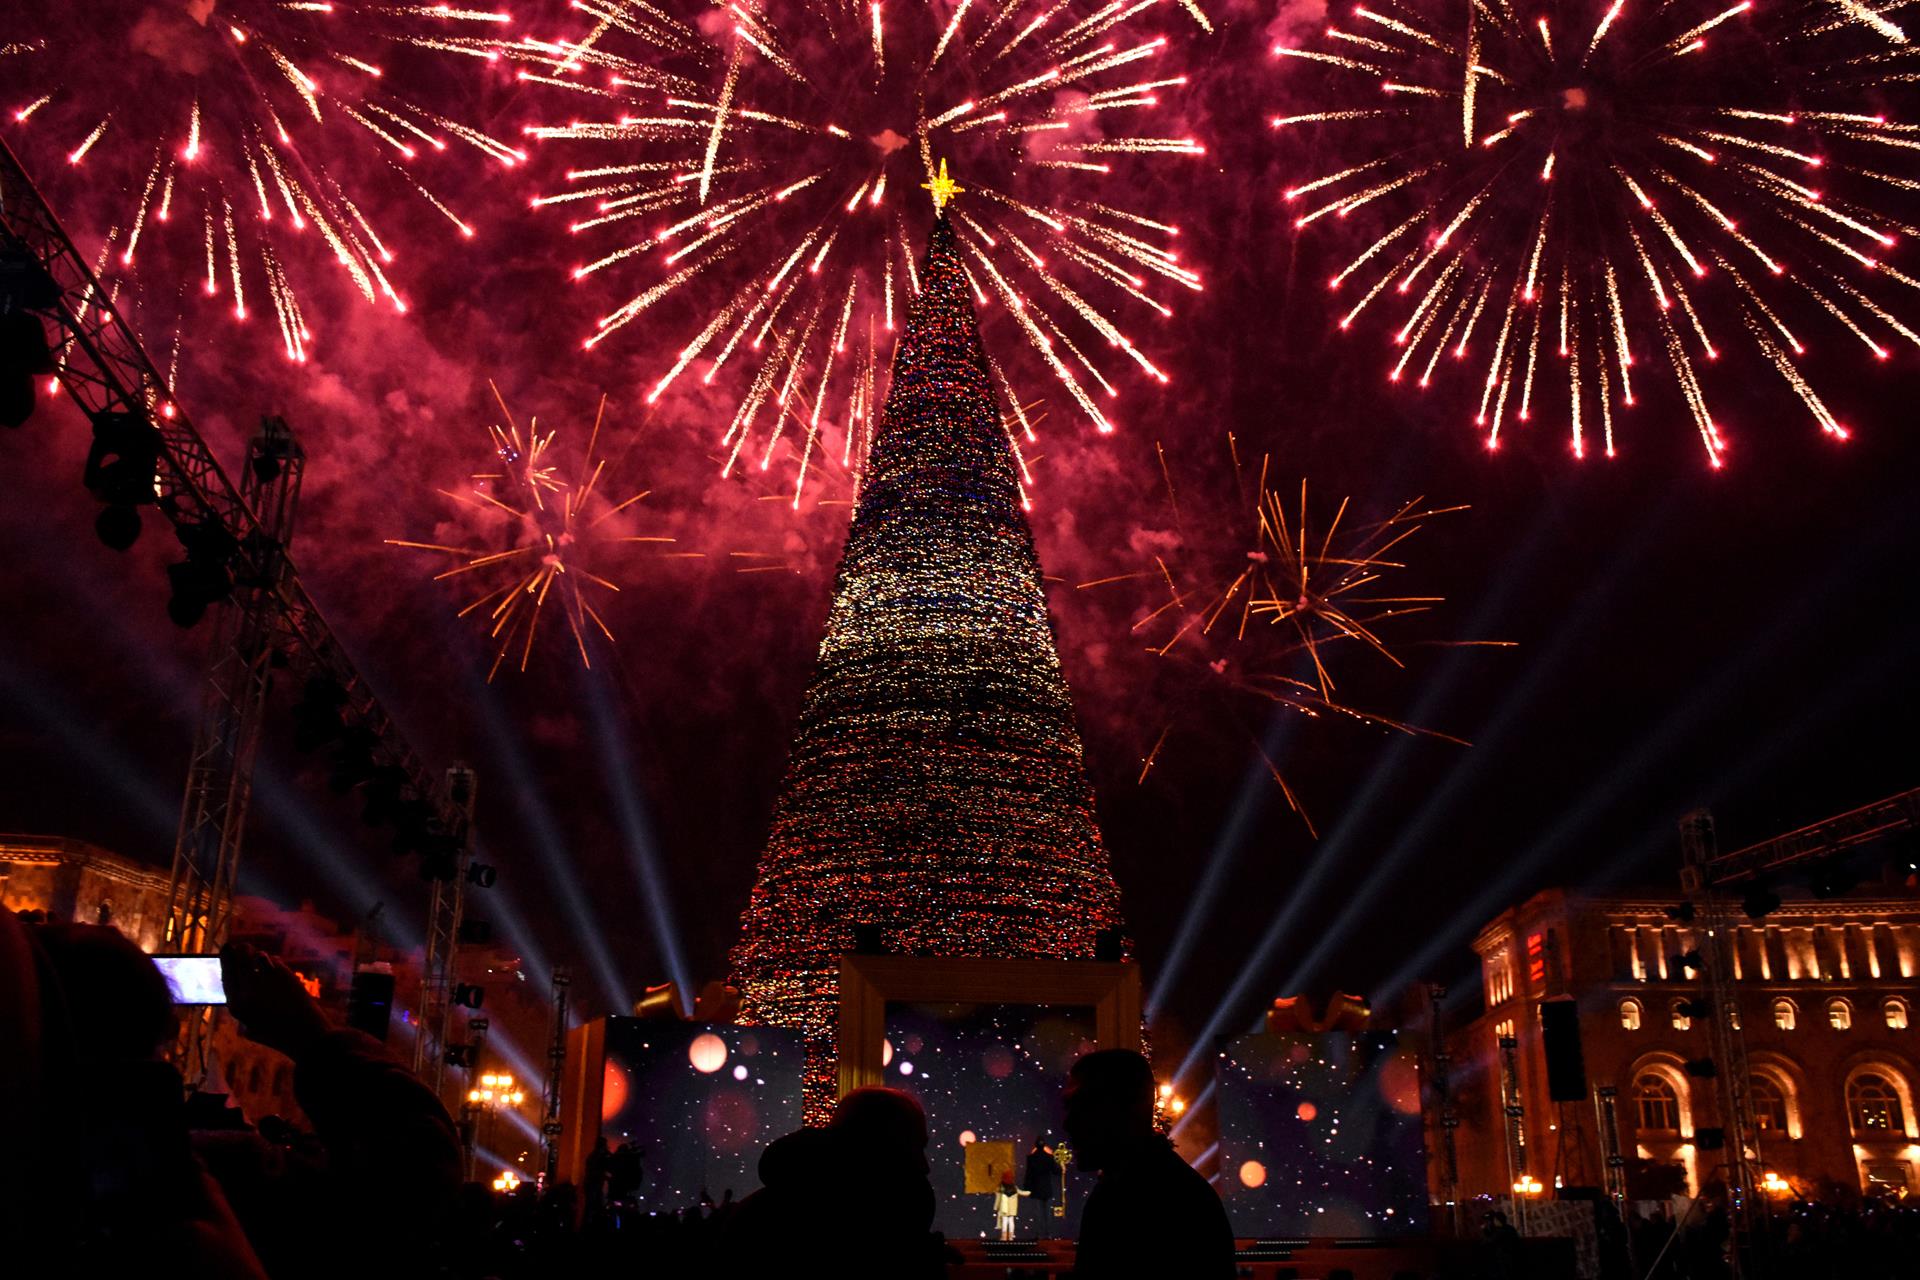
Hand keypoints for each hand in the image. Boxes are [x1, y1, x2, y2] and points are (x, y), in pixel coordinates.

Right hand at [219, 942, 330, 1060]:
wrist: (306, 1036)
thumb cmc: (278, 1035)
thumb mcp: (251, 1027)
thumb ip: (242, 1006)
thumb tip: (237, 981)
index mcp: (236, 1006)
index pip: (226, 975)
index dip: (226, 959)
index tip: (226, 948)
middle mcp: (249, 991)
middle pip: (240, 958)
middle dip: (240, 950)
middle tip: (242, 947)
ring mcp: (267, 981)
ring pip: (258, 956)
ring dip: (257, 955)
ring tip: (258, 957)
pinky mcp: (285, 975)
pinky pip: (274, 960)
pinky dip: (273, 961)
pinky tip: (273, 965)